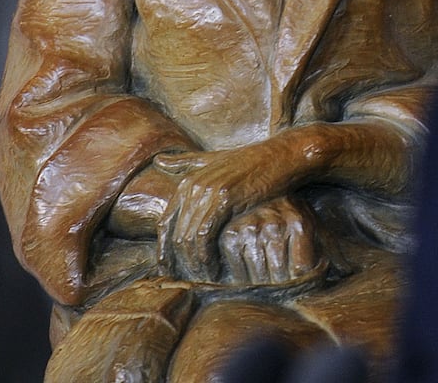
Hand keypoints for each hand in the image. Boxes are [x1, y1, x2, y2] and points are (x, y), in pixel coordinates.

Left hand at [154, 143, 293, 281]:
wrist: (279, 156)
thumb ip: (186, 161)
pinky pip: (205, 235)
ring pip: (188, 238)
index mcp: (188, 181)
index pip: (164, 224)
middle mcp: (193, 186)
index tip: (171, 271)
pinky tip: (213, 267)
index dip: (165, 251)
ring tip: (202, 279)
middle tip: (188, 281)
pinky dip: (206, 255)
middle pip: (175, 235)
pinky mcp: (225, 198)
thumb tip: (158, 161)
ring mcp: (208, 192)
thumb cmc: (249, 162)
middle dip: (179, 262)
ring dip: (193, 263)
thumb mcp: (213, 159)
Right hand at [219, 197, 325, 286]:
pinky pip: (237, 271)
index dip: (300, 282)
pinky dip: (243, 275)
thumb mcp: (319, 232)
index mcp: (300, 223)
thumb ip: (334, 253)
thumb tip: (350, 272)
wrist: (266, 196)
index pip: (300, 271)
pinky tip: (251, 266)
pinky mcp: (230, 234)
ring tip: (267, 271)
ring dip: (263, 282)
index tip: (299, 278)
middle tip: (282, 278)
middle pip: (278, 278)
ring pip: (257, 278)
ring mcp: (250, 228)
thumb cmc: (297, 221)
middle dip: (282, 285)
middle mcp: (275, 223)